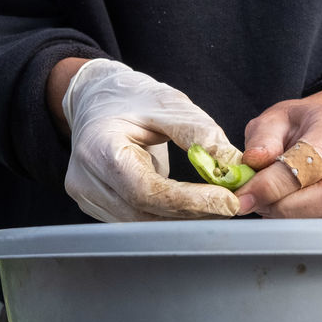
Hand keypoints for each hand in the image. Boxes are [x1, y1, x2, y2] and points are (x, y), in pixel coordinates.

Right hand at [59, 59, 243, 221]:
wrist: (94, 102)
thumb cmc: (129, 98)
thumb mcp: (168, 104)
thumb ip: (200, 134)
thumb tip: (234, 167)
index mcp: (99, 150)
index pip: (145, 190)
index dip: (189, 200)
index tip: (227, 201)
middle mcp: (87, 182)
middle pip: (146, 213)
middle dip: (194, 212)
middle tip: (232, 204)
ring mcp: (90, 199)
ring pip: (145, 224)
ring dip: (185, 217)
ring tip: (217, 203)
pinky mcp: (99, 208)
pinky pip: (139, 221)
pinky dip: (170, 216)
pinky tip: (193, 205)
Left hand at [238, 87, 321, 217]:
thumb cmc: (297, 127)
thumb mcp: (273, 120)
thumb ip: (262, 139)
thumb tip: (253, 162)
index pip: (313, 161)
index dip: (276, 184)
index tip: (246, 196)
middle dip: (287, 207)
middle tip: (258, 203)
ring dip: (293, 219)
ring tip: (269, 205)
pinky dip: (304, 227)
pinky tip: (286, 214)